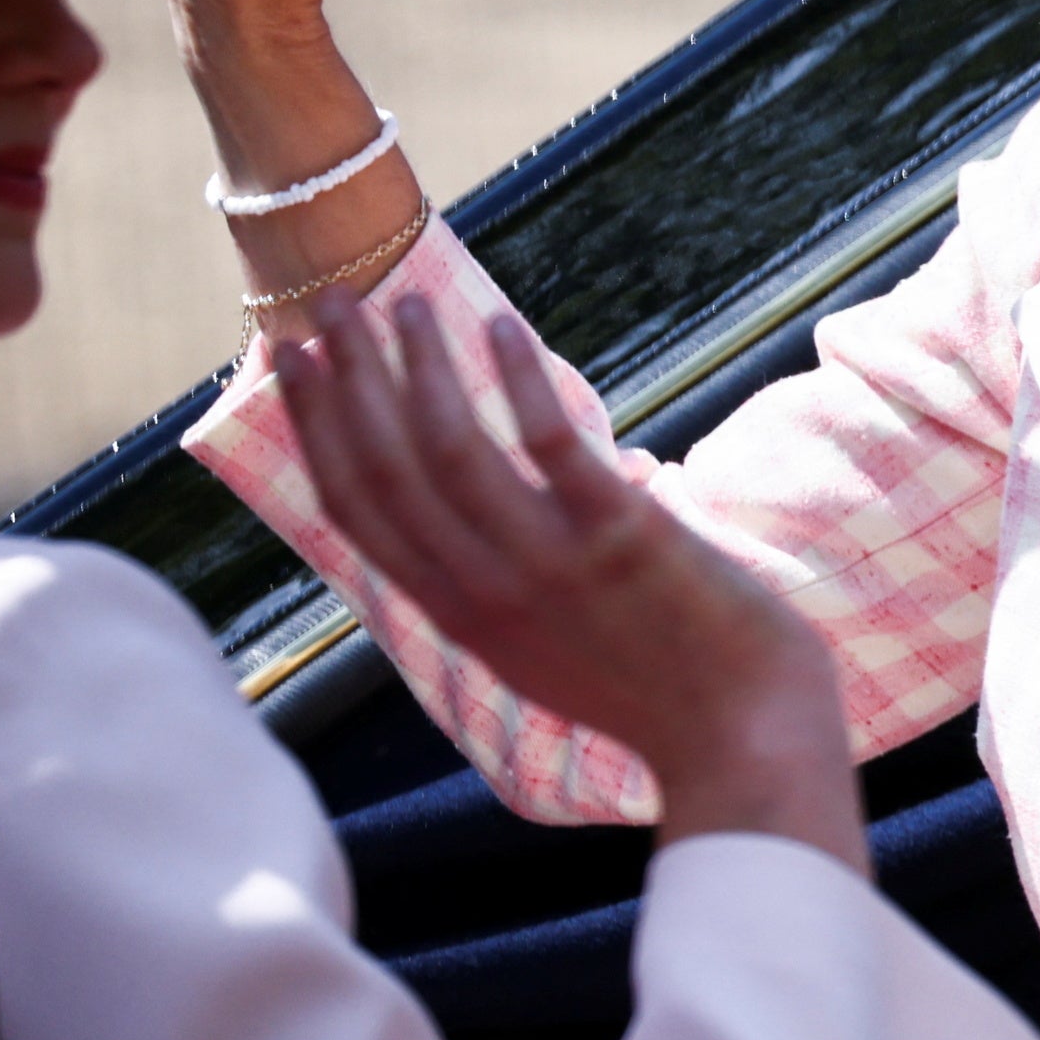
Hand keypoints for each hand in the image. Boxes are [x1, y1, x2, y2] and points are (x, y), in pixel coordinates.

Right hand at [275, 291, 861, 868]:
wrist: (743, 738)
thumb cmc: (656, 690)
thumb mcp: (538, 652)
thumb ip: (492, 591)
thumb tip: (473, 520)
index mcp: (457, 614)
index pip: (356, 508)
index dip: (316, 428)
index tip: (296, 362)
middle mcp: (484, 590)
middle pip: (385, 466)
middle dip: (346, 378)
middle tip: (328, 300)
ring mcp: (548, 565)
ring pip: (448, 448)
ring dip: (415, 366)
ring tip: (402, 301)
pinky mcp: (621, 539)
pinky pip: (550, 444)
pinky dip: (518, 381)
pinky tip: (500, 326)